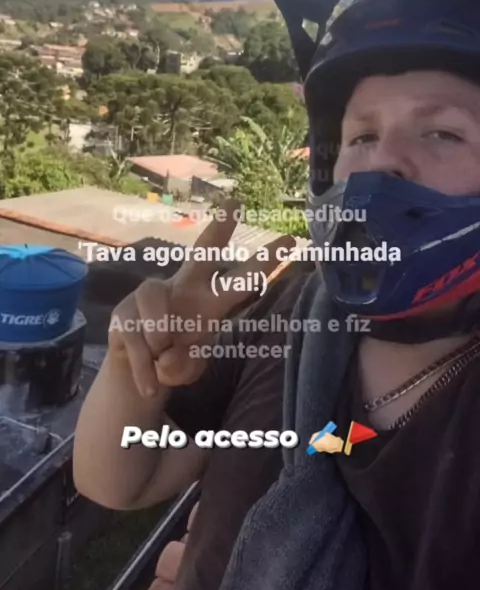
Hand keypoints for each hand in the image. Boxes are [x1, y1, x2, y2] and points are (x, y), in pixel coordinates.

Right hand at [108, 199, 293, 396]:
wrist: (135, 370)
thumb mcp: (185, 371)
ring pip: (158, 318)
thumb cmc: (173, 360)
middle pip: (202, 253)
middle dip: (218, 229)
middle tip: (235, 205)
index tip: (290, 239)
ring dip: (160, 346)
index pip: (240, 280)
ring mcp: (149, 294)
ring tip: (161, 358)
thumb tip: (165, 356)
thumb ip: (183, 367)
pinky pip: (138, 345)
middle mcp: (183, 287)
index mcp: (210, 301)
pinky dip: (145, 372)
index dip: (264, 263)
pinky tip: (149, 384)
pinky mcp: (123, 311)